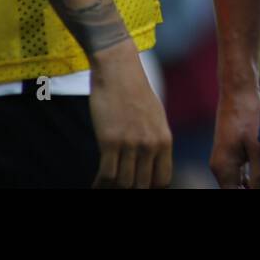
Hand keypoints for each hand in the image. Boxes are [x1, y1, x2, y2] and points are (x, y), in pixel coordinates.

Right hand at [89, 39, 173, 187]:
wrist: (118, 70)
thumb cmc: (135, 92)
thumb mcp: (155, 116)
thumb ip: (155, 141)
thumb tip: (150, 164)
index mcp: (164, 139)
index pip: (162, 180)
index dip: (149, 187)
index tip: (138, 186)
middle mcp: (150, 144)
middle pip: (142, 185)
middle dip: (130, 189)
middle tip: (118, 186)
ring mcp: (131, 143)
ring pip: (123, 183)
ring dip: (113, 187)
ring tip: (105, 186)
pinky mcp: (110, 141)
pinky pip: (106, 175)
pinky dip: (99, 184)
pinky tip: (95, 184)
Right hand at [211, 87, 259, 188]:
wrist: (238, 89)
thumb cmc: (247, 114)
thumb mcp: (257, 146)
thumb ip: (259, 173)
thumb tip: (259, 190)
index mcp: (223, 169)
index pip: (233, 195)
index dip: (249, 195)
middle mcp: (219, 167)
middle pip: (235, 190)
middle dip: (251, 189)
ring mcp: (223, 158)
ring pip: (237, 182)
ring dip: (251, 184)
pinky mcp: (229, 151)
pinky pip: (239, 171)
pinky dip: (250, 174)